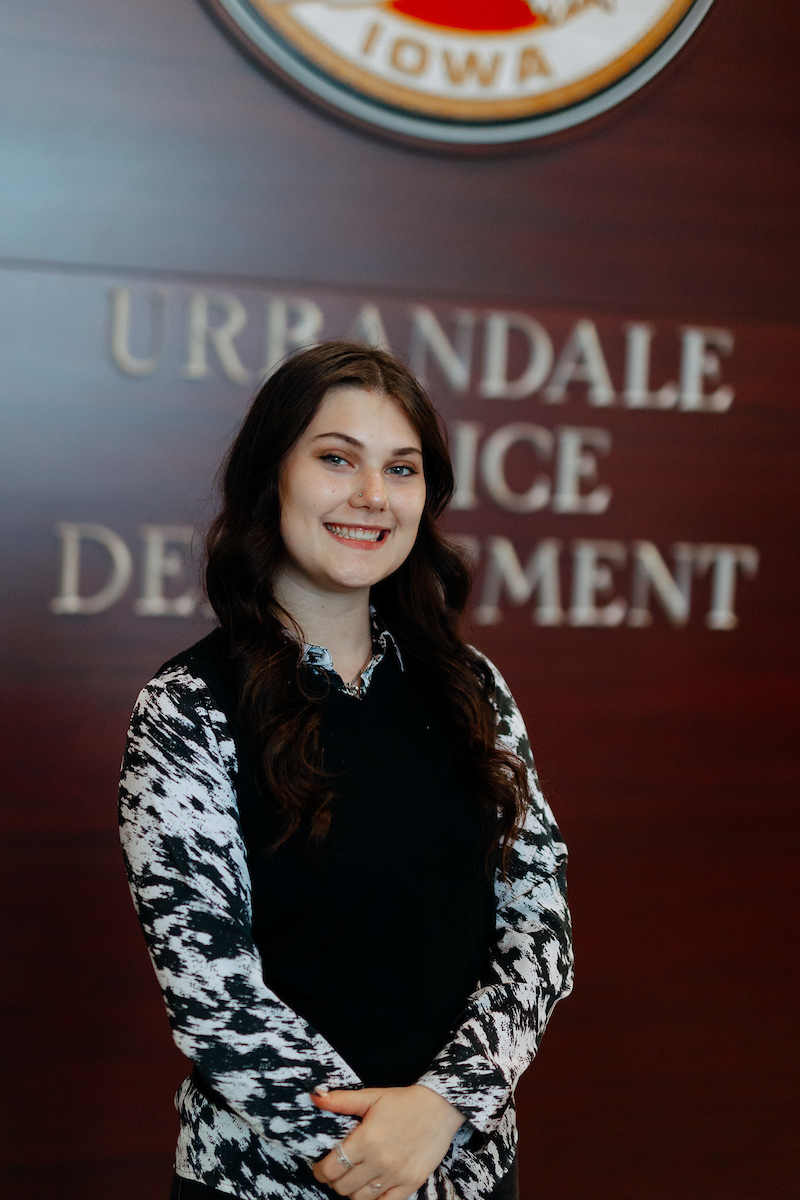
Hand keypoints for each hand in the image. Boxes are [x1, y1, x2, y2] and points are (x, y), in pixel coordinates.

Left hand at [311, 1084, 464, 1199]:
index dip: (320, 1171)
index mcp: (366, 1139)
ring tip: (354, 1179)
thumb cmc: (403, 1102)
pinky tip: (371, 1188)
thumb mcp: (371, 1096)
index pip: (332, 1168)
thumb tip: (315, 1097)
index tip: (320, 1168)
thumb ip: (341, 1100)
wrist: (439, 1108)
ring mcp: (396, 1175)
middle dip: (334, 1181)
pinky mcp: (411, 1183)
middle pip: (343, 1186)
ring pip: (361, 1198)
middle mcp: (379, 1161)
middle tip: (337, 1172)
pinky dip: (374, 1199)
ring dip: (352, 1191)